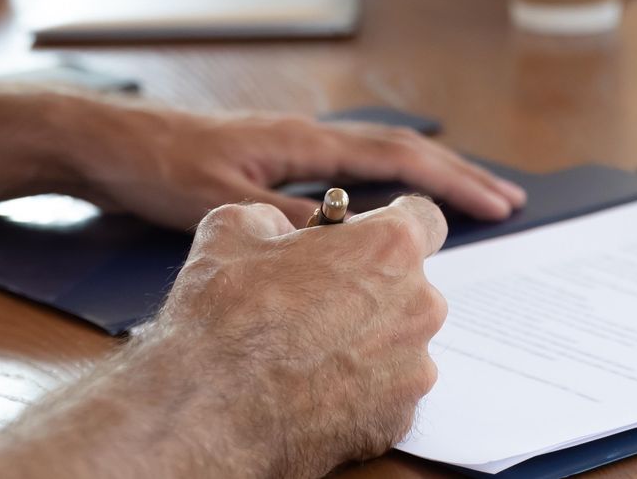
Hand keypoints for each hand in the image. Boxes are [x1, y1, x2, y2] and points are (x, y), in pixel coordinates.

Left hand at [62, 102, 526, 228]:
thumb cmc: (159, 167)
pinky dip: (391, 178)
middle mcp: (307, 134)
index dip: (452, 181)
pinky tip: (394, 201)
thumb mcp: (224, 202)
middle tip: (508, 200)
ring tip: (470, 197)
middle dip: (458, 175)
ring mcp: (294, 143)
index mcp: (303, 141)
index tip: (496, 203)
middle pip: (402, 149)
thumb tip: (346, 240)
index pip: (397, 158)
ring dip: (429, 175)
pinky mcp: (278, 157)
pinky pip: (353, 164)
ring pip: (381, 154)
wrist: (110, 141)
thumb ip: (289, 220)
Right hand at [151, 196, 450, 476]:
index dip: (391, 227)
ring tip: (306, 352)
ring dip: (365, 341)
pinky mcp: (399, 419)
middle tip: (315, 301)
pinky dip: (358, 390)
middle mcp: (419, 305)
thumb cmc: (226, 316)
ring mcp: (414, 367)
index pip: (425, 220)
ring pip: (398, 342)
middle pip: (408, 286)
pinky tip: (312, 388)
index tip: (367, 239)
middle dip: (370, 289)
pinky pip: (387, 392)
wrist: (211, 410)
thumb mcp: (232, 229)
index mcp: (392, 247)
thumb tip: (280, 230)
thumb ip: (274, 218)